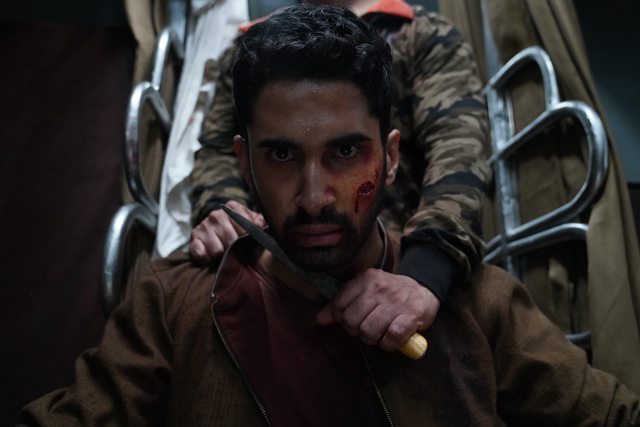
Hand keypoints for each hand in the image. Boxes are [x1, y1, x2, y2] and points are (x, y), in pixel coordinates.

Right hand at [190, 200, 265, 262]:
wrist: (215, 231)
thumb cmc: (238, 229)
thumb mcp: (252, 223)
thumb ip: (260, 222)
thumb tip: (262, 225)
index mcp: (232, 208)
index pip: (245, 227)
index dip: (248, 238)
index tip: (250, 242)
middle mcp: (216, 214)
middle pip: (231, 241)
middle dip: (237, 250)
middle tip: (238, 252)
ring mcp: (204, 226)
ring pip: (217, 250)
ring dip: (222, 256)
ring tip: (225, 253)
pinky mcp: (194, 238)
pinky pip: (200, 254)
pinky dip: (207, 258)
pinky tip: (211, 256)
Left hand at [316, 270, 439, 351]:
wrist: (423, 289)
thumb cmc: (389, 292)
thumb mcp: (364, 289)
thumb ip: (341, 302)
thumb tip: (319, 319)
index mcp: (365, 279)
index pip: (338, 305)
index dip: (341, 318)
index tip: (352, 320)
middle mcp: (378, 289)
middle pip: (350, 321)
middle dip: (355, 331)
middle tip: (365, 328)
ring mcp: (395, 303)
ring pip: (368, 332)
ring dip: (371, 339)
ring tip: (378, 334)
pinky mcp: (410, 317)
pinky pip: (390, 338)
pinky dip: (387, 344)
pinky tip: (390, 340)